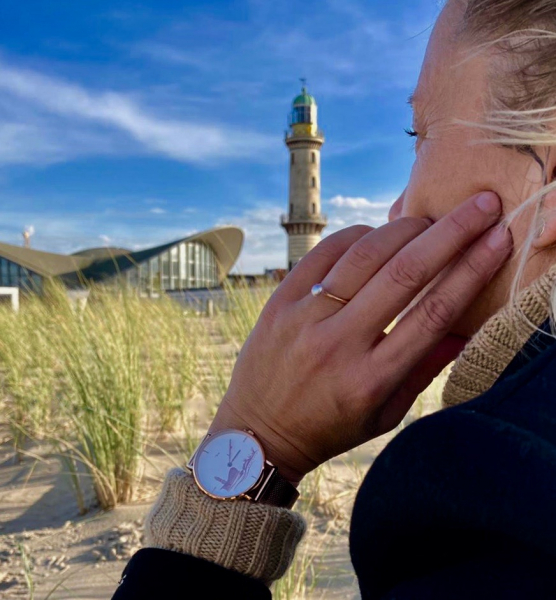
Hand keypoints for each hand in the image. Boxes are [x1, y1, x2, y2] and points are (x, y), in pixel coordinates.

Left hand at [210, 192, 511, 483]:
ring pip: (364, 256)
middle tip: (479, 205)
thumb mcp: (384, 414)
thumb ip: (423, 369)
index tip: (497, 240)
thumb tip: (464, 327)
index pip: (432, 314)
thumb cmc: (329, 426)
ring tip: (427, 220)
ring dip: (404, 229)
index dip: (470, 271)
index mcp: (371, 379)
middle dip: (450, 233)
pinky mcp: (280, 302)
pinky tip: (375, 233)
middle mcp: (339, 344)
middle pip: (404, 275)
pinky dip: (356, 236)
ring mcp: (305, 319)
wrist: (258, 431)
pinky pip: (323, 253)